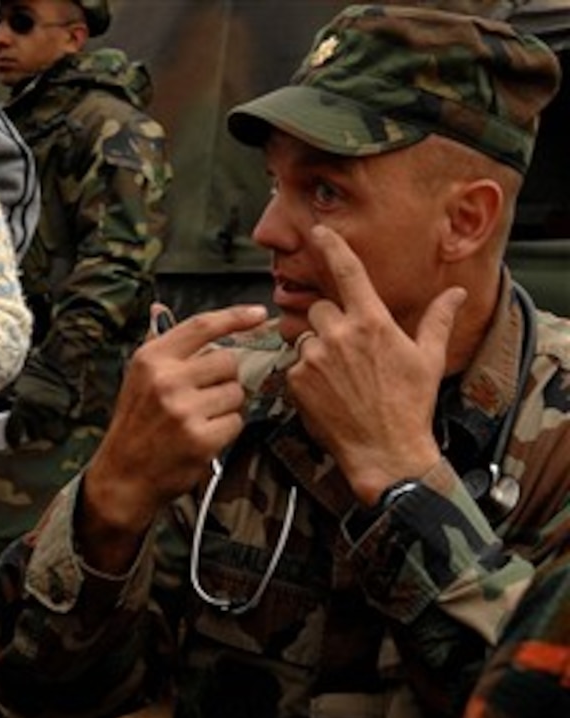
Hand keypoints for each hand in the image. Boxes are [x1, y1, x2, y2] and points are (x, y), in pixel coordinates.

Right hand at [78, 303, 267, 572]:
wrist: (123, 476)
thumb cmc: (134, 425)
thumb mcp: (137, 378)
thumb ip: (157, 344)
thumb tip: (159, 309)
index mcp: (150, 359)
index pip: (201, 326)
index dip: (235, 317)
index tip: (258, 313)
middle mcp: (166, 380)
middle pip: (228, 361)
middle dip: (224, 378)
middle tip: (204, 395)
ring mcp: (184, 410)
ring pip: (236, 393)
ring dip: (226, 406)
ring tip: (200, 418)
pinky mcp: (201, 438)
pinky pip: (236, 422)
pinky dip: (225, 430)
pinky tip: (203, 436)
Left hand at [287, 225, 465, 504]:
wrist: (385, 451)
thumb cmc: (410, 405)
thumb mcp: (428, 360)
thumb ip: (437, 320)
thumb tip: (457, 293)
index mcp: (372, 323)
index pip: (347, 273)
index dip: (331, 247)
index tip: (318, 232)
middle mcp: (339, 335)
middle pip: (320, 309)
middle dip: (330, 324)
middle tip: (349, 354)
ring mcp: (315, 357)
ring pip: (305, 338)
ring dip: (317, 351)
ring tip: (340, 379)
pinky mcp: (296, 379)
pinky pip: (295, 366)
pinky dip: (306, 376)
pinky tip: (327, 393)